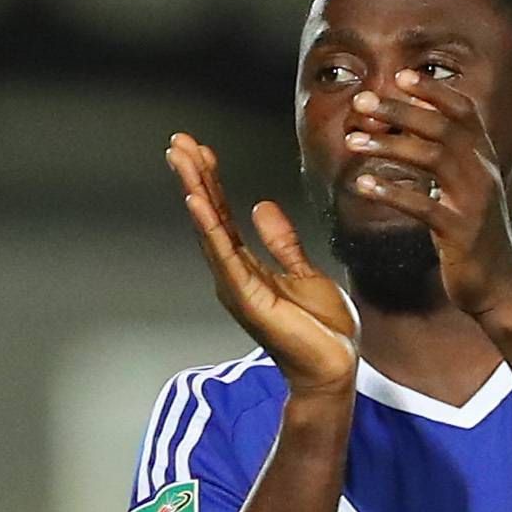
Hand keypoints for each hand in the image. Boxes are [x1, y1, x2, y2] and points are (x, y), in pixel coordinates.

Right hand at [167, 134, 353, 397]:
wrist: (333, 370)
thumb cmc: (321, 330)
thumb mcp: (304, 273)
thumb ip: (281, 243)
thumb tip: (261, 207)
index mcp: (246, 268)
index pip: (223, 216)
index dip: (211, 181)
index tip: (199, 149)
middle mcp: (234, 275)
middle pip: (209, 217)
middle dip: (195, 177)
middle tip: (178, 142)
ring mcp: (237, 287)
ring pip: (211, 230)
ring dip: (196, 192)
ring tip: (182, 159)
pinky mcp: (248, 298)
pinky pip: (225, 256)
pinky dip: (209, 228)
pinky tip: (197, 201)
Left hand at [335, 81, 511, 329]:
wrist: (498, 285)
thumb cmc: (472, 234)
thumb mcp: (465, 189)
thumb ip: (445, 158)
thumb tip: (409, 127)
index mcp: (485, 158)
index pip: (463, 111)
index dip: (434, 90)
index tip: (401, 76)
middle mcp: (484, 173)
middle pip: (442, 128)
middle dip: (399, 110)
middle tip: (362, 102)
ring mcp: (474, 202)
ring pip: (432, 158)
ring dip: (389, 145)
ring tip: (353, 141)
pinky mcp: (461, 232)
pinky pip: (423, 206)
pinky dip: (391, 192)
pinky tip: (363, 186)